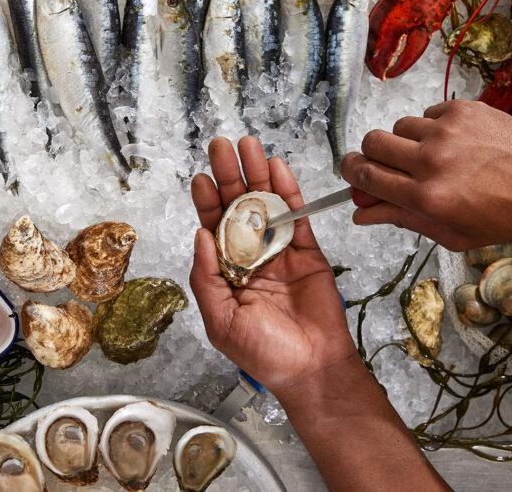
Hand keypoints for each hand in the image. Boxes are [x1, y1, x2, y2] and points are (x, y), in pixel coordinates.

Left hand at [189, 136, 359, 396]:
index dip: (207, 201)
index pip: (212, 228)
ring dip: (256, 174)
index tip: (201, 177)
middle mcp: (250, 256)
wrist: (312, 368)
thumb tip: (199, 235)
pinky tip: (277, 168)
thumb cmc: (264, 353)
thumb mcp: (220, 319)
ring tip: (247, 145)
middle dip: (228, 175)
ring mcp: (279, 251)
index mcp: (226, 272)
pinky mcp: (308, 251)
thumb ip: (206, 277)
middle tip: (220, 145)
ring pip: (265, 204)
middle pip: (237, 207)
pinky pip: (296, 215)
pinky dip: (288, 191)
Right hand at [340, 99, 511, 250]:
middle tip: (386, 163)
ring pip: (400, 125)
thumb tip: (361, 213)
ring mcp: (448, 131)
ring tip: (434, 156)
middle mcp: (433, 161)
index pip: (366, 175)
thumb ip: (402, 220)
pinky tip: (456, 143)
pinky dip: (434, 126)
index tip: (351, 171)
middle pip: (372, 143)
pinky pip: (429, 112)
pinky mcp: (463, 109)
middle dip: (372, 154)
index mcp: (427, 198)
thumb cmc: (503, 216)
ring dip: (408, 141)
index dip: (351, 172)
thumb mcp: (450, 233)